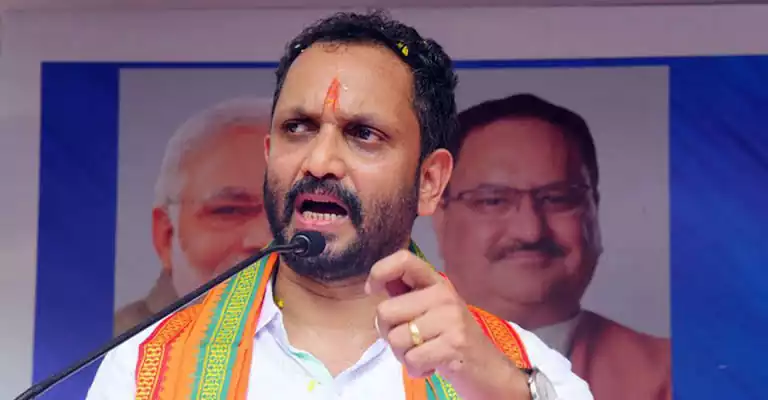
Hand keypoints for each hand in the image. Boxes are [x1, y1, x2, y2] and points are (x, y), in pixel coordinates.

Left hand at [365, 250, 530, 399]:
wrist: (488, 369)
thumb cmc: (451, 338)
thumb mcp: (431, 310)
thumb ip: (406, 296)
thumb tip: (376, 283)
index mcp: (436, 282)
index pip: (404, 260)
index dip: (379, 272)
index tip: (372, 290)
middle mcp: (444, 295)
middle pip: (385, 311)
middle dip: (387, 333)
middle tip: (408, 341)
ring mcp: (450, 319)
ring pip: (395, 339)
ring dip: (403, 355)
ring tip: (423, 354)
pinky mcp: (453, 345)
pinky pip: (411, 359)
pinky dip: (416, 369)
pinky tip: (431, 365)